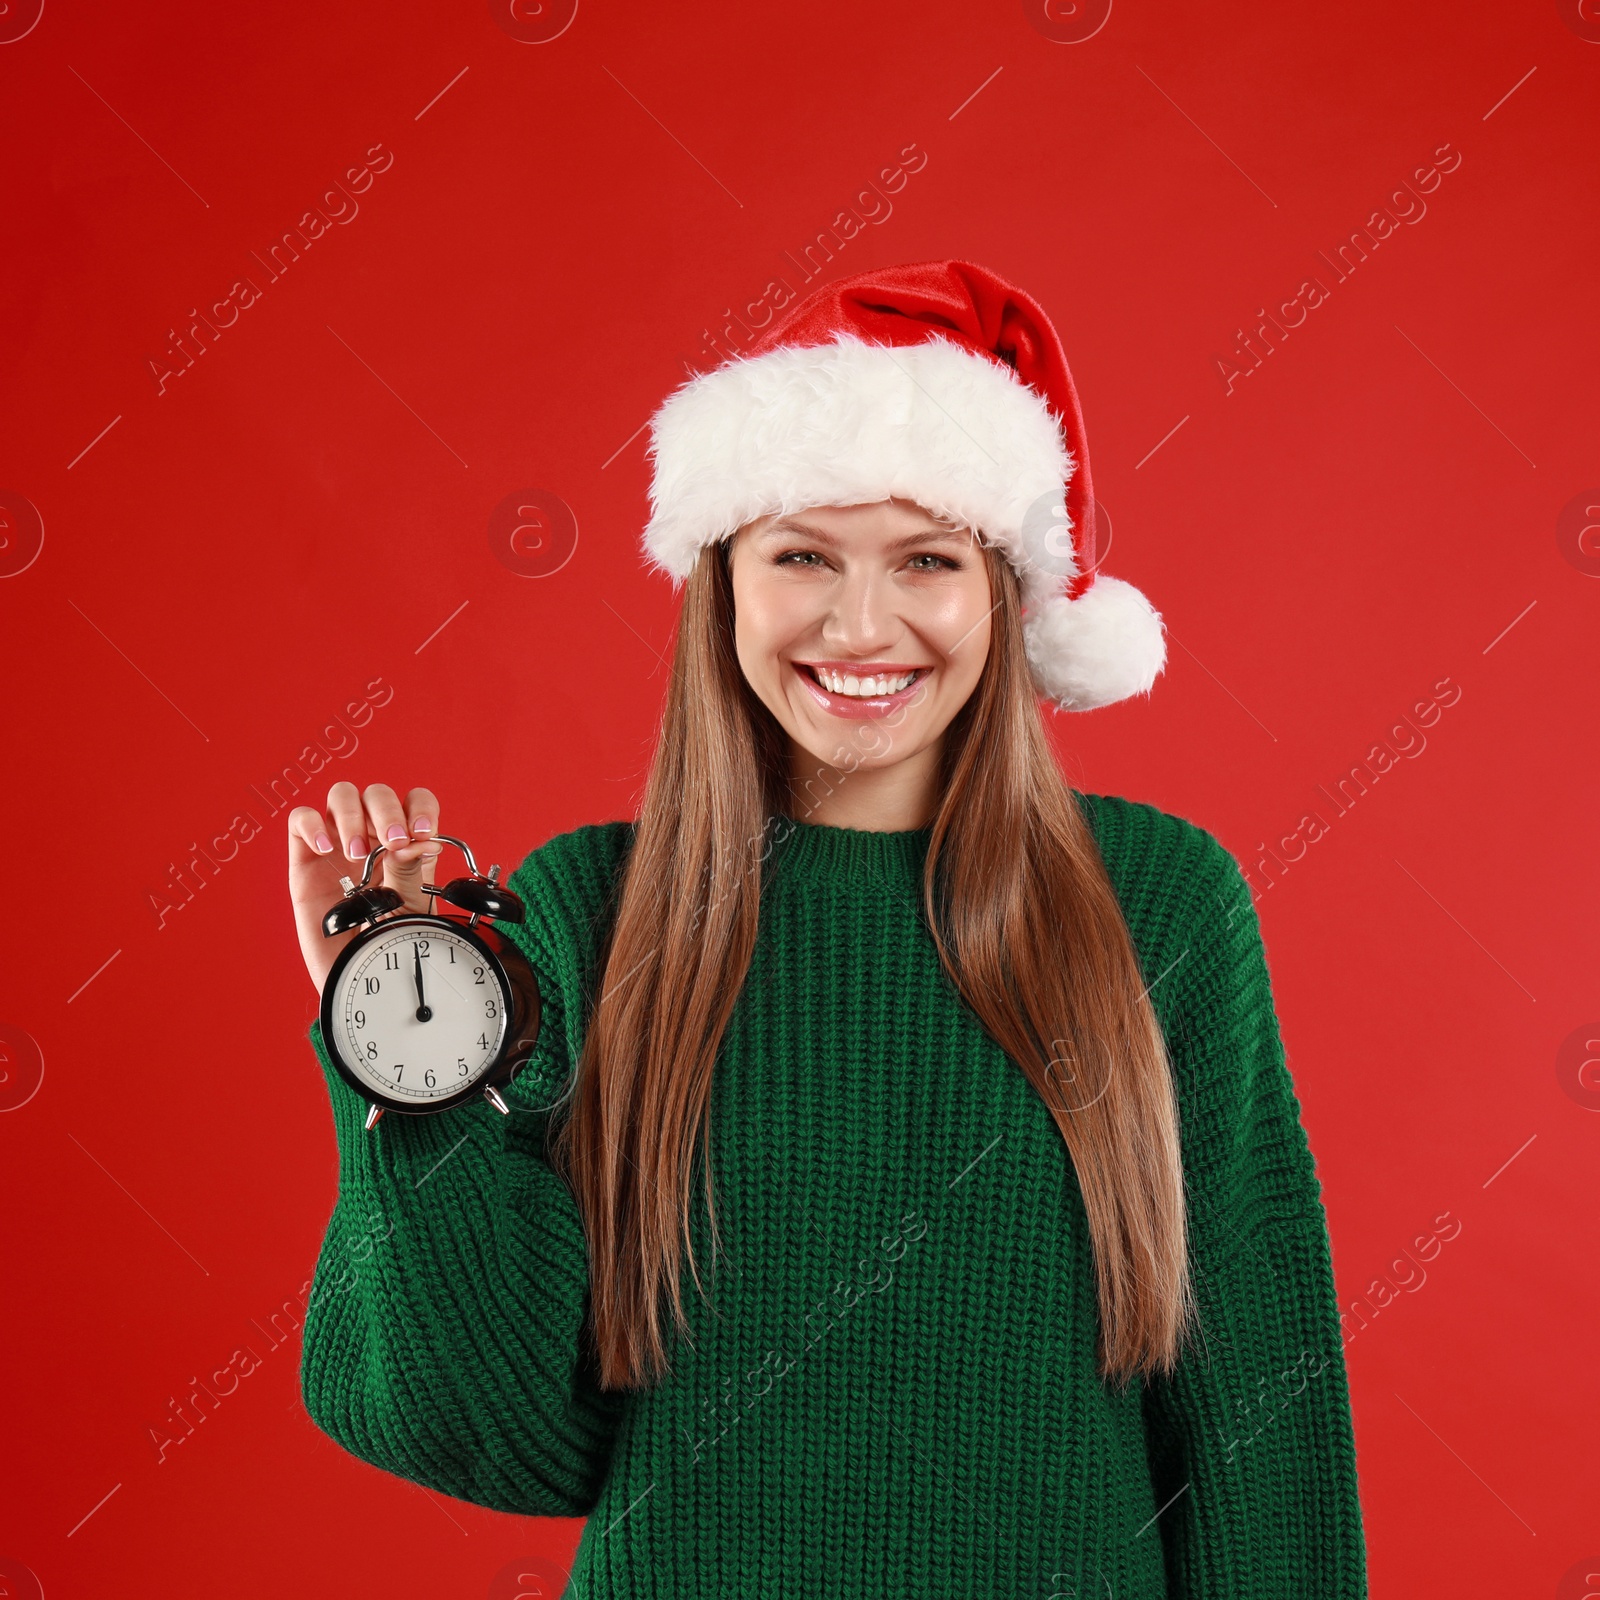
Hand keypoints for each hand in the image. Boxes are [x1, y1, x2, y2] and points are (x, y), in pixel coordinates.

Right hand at [287, 781, 442, 996]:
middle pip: (377, 794)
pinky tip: (326, 848)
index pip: (415, 801)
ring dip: (353, 815)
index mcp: (405, 845)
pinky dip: (312, 823)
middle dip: (387, 812)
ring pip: (341, 796)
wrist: (360, 977)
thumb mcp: (409, 906)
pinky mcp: (305, 858)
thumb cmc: (389, 943)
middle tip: (393, 843)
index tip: (423, 832)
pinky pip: (300, 819)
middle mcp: (372, 838)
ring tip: (357, 853)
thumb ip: (409, 869)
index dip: (420, 808)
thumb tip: (413, 839)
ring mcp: (338, 845)